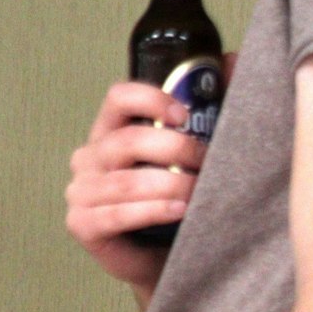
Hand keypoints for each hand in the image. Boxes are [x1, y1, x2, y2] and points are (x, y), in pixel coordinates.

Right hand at [64, 81, 210, 291]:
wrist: (170, 252)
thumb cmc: (183, 193)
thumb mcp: (198, 148)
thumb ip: (212, 103)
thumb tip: (230, 59)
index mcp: (114, 129)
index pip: (119, 97)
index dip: (150, 98)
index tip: (184, 114)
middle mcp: (91, 155)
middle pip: (126, 140)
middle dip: (175, 149)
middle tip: (207, 162)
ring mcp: (82, 191)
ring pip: (124, 181)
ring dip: (170, 184)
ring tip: (201, 191)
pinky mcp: (83, 225)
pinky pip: (115, 214)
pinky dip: (152, 211)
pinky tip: (180, 210)